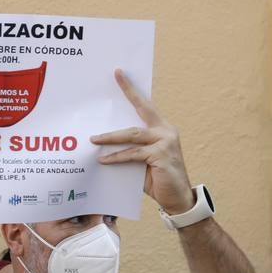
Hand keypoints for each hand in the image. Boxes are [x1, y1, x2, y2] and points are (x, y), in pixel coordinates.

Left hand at [92, 69, 194, 214]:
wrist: (178, 199)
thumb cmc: (158, 179)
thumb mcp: (142, 160)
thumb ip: (131, 148)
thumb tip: (104, 144)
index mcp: (162, 128)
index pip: (144, 105)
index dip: (131, 89)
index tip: (119, 73)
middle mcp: (166, 131)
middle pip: (140, 112)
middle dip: (126, 94)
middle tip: (111, 82)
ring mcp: (165, 142)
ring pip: (133, 134)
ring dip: (111, 137)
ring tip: (93, 140)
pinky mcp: (161, 155)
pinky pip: (133, 154)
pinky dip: (117, 157)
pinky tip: (104, 160)